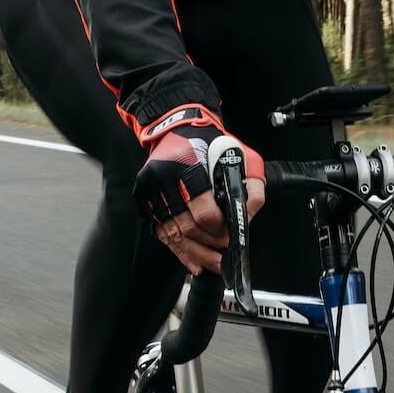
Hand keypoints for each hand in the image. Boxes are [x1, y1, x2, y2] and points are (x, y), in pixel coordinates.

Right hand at [132, 103, 265, 275]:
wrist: (175, 128)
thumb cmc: (209, 143)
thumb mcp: (238, 155)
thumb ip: (250, 186)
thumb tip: (247, 217)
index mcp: (187, 164)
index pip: (203, 211)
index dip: (218, 230)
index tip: (228, 236)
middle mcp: (163, 177)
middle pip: (188, 227)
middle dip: (208, 244)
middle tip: (222, 251)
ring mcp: (149, 190)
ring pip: (173, 234)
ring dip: (195, 253)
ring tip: (211, 264)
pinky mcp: (143, 200)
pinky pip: (161, 234)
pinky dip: (179, 251)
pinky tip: (193, 263)